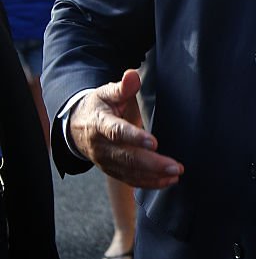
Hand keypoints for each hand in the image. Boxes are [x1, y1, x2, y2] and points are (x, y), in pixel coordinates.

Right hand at [68, 68, 183, 188]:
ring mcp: (106, 161)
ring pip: (130, 172)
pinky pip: (130, 180)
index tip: (153, 142)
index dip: (134, 137)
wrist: (77, 126)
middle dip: (152, 163)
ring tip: (175, 174)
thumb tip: (132, 75)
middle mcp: (102, 146)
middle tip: (175, 166)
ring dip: (154, 176)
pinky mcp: (111, 171)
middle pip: (127, 157)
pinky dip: (149, 183)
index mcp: (100, 123)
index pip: (117, 132)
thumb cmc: (99, 106)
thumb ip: (122, 87)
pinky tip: (167, 182)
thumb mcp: (106, 93)